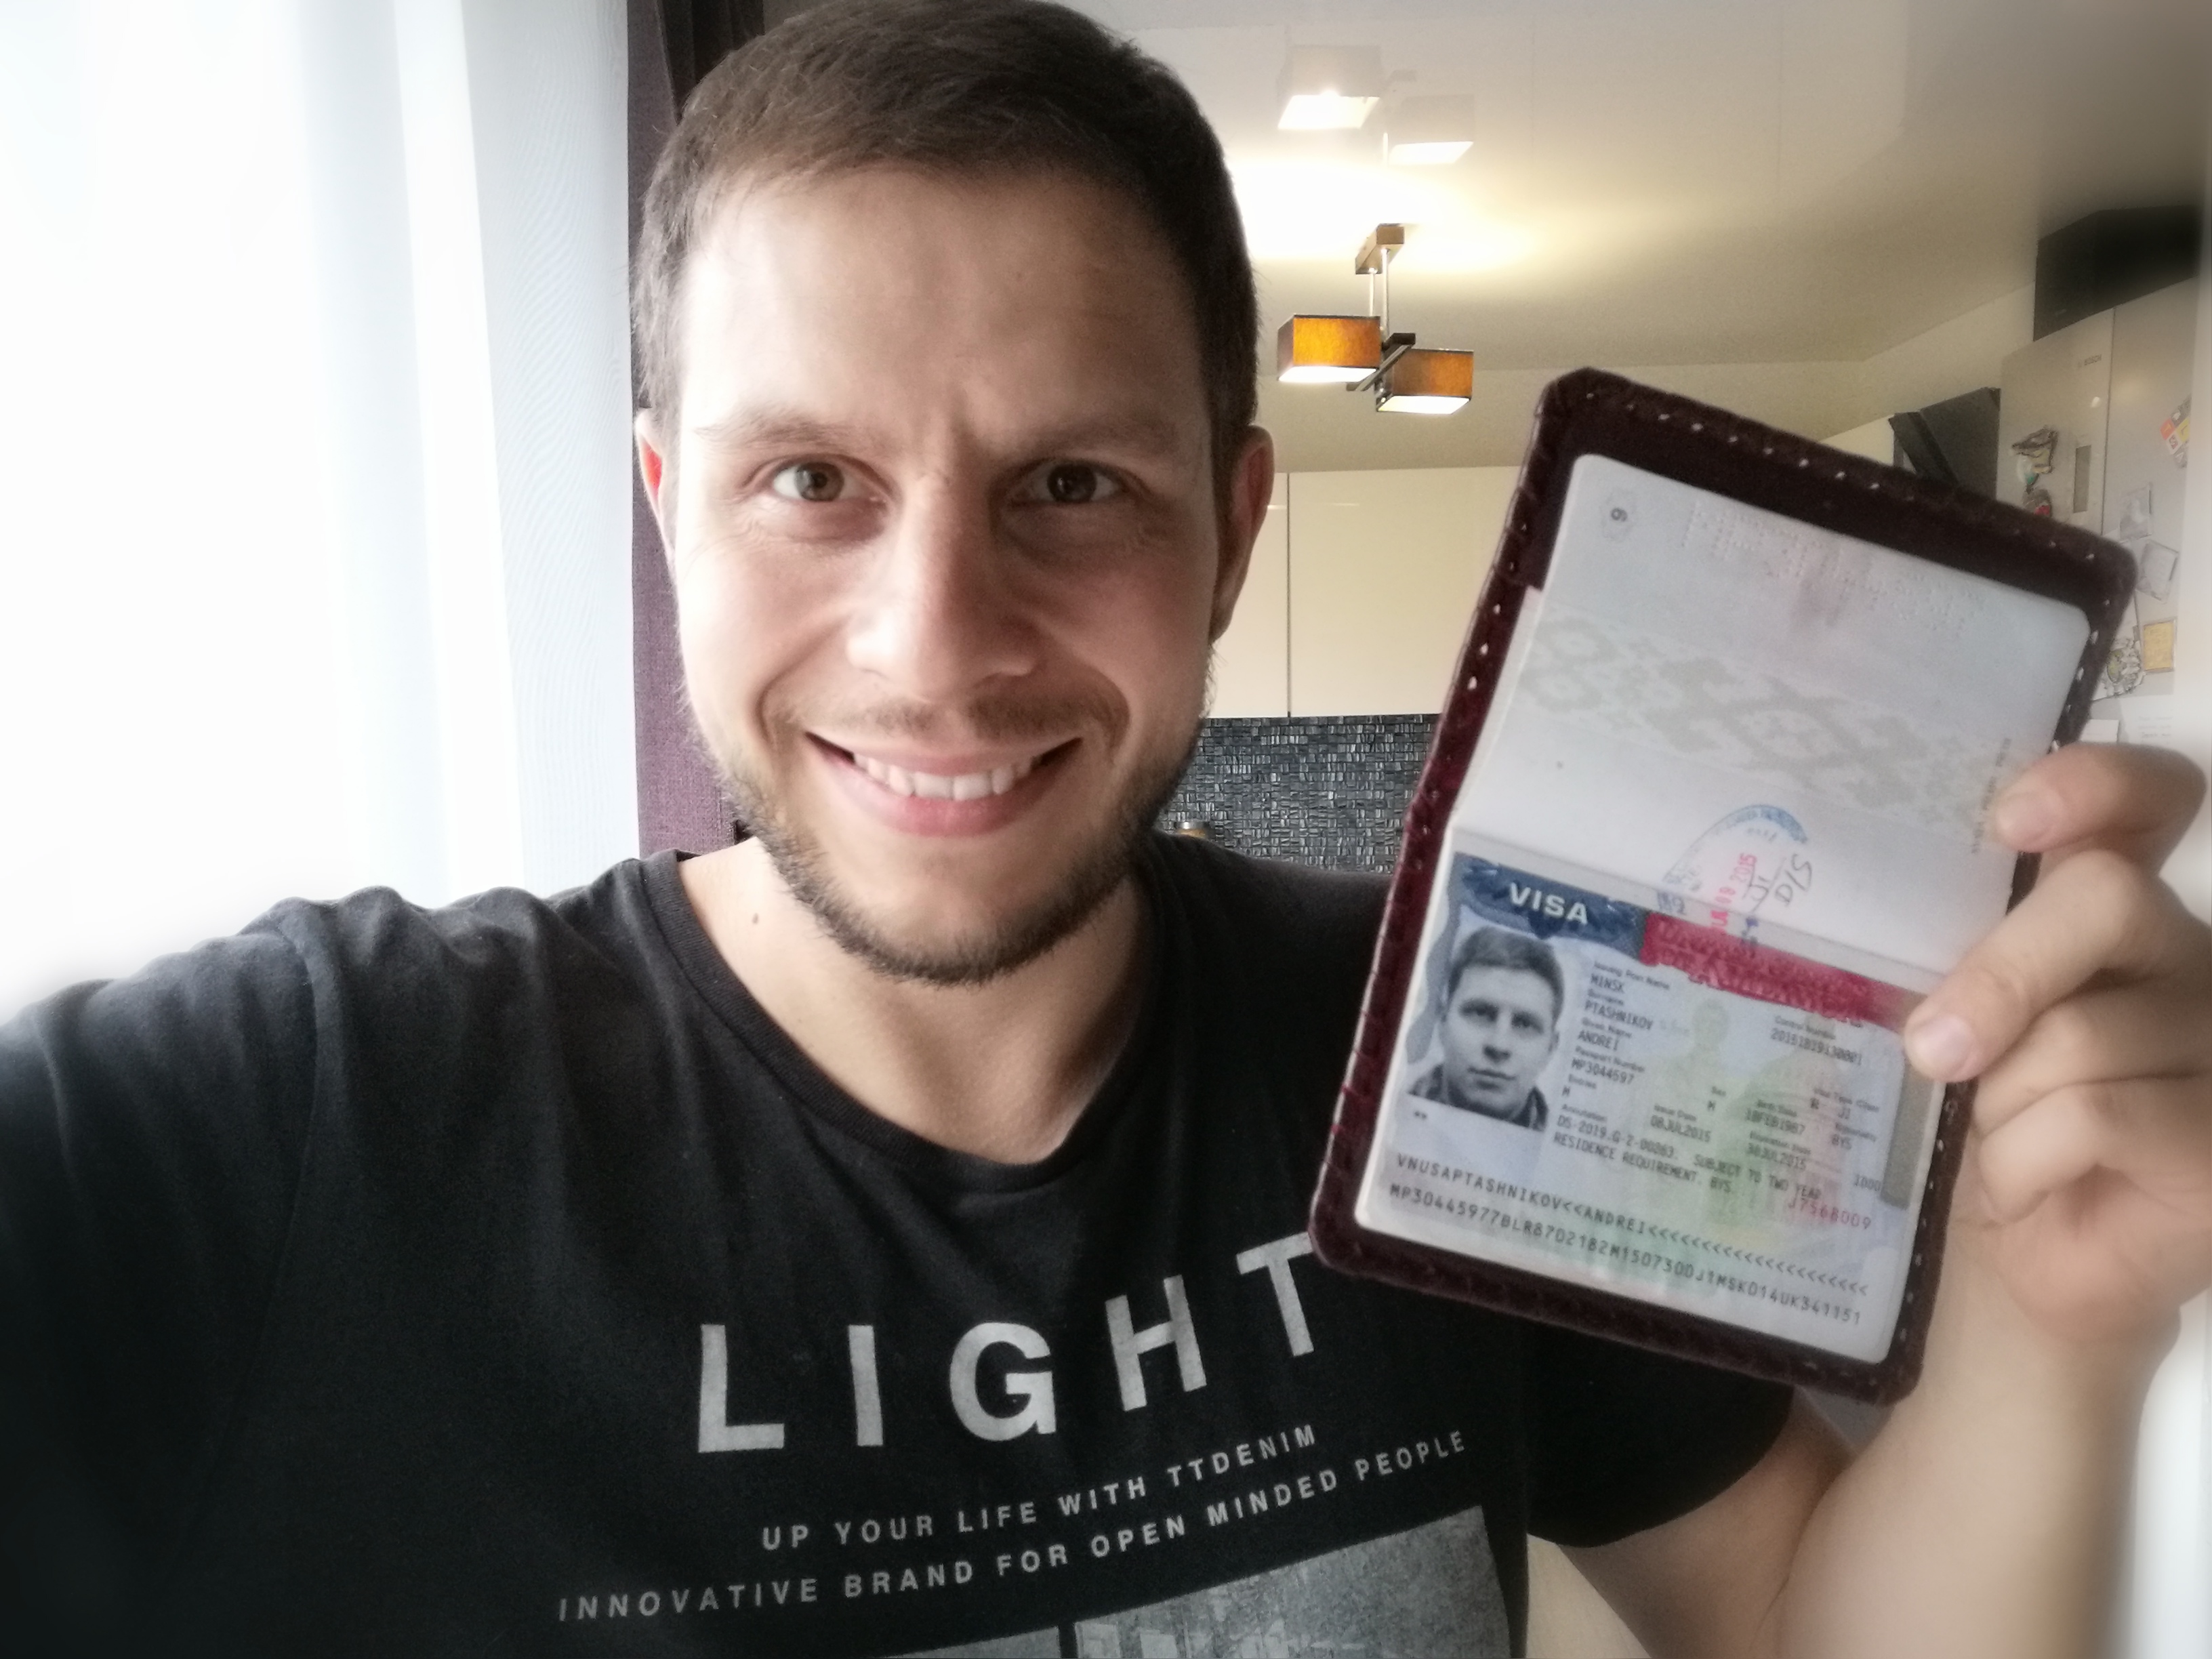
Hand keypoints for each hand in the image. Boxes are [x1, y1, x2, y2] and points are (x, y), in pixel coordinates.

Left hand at [1904, 743, 2211, 1346]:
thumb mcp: (1952, 1023)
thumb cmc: (1976, 1124)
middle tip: (1932, 1049)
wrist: (2015, 1264)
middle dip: (2001, 974)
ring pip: (2084, 1031)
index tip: (2012, 819)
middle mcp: (2187, 961)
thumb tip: (1881, 940)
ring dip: (2000, 1102)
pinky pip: (2096, 1116)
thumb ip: (1945, 958)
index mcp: (2114, 911)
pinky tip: (2024, 1190)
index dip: (2094, 784)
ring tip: (1990, 1144)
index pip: (2147, 801)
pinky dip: (2025, 1161)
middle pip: (2108, 899)